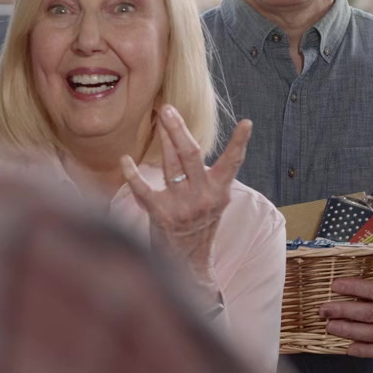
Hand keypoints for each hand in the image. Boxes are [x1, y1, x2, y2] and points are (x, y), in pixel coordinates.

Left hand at [122, 105, 251, 290]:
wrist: (187, 263)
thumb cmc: (198, 225)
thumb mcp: (211, 201)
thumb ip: (205, 175)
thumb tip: (186, 140)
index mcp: (219, 192)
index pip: (232, 163)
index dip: (240, 143)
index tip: (246, 123)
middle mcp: (203, 197)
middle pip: (192, 155)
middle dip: (179, 129)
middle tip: (168, 108)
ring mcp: (182, 207)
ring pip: (170, 166)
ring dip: (162, 140)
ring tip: (158, 119)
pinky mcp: (161, 216)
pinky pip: (144, 190)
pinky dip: (133, 173)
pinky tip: (125, 159)